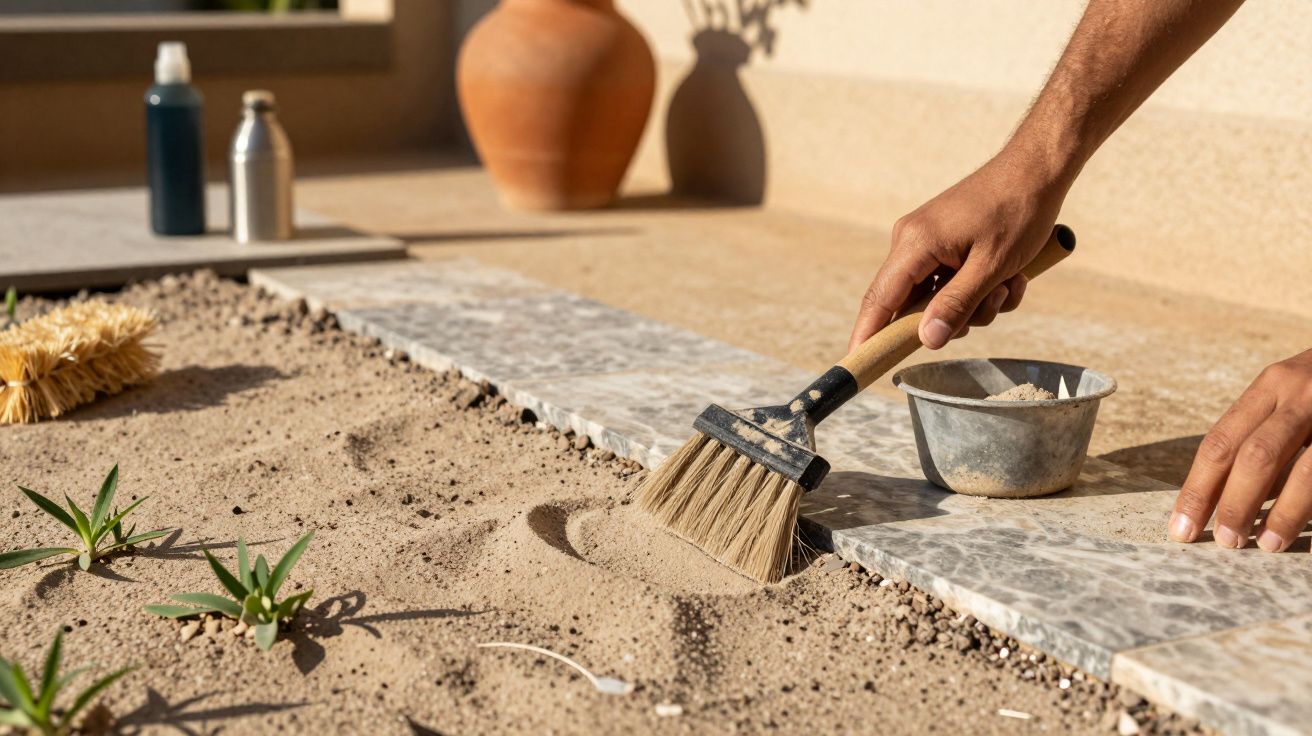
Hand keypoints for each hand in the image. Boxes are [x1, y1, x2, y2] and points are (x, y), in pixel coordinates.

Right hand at [848, 150, 1069, 352]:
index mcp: (915, 244)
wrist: (1038, 169)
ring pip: (940, 299)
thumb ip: (957, 306)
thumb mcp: (991, 267)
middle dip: (958, 316)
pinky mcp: (944, 243)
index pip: (880, 300)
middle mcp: (911, 242)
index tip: (855, 363)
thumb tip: (927, 341)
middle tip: (995, 300)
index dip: (867, 335)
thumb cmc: (1018, 212)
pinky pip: (954, 284)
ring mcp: (927, 242)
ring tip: (1010, 281)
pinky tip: (1011, 274)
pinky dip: (983, 289)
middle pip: (915, 306)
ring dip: (979, 303)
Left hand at [1170, 350, 1311, 550]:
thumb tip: (1224, 499)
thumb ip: (1261, 437)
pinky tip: (1301, 528)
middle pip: (1255, 456)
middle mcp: (1301, 393)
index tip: (1181, 527)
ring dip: (1283, 513)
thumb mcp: (1291, 397)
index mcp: (1271, 385)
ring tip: (1266, 544)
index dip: (1198, 489)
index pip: (1221, 442)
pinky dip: (1311, 503)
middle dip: (1235, 503)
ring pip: (1304, 471)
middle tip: (1224, 542)